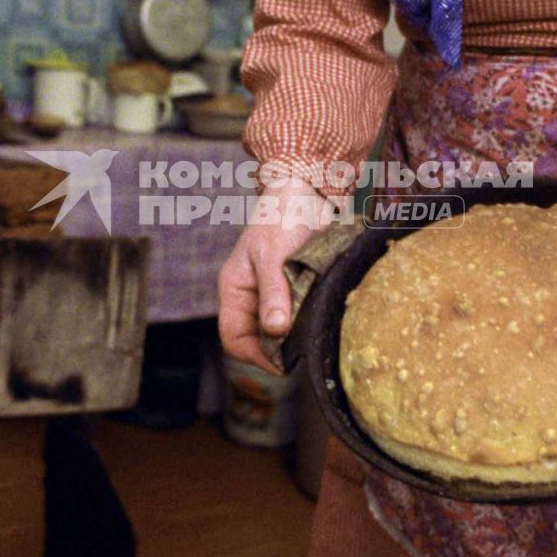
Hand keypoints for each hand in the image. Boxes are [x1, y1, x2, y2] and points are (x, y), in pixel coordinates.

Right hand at [218, 176, 325, 372]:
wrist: (307, 192)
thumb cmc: (280, 216)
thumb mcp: (272, 255)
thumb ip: (273, 293)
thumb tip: (275, 331)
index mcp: (235, 289)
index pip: (234, 337)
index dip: (254, 355)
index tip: (282, 363)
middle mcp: (252, 297)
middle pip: (258, 339)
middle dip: (278, 349)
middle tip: (304, 351)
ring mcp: (274, 295)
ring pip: (281, 331)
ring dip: (297, 335)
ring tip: (315, 335)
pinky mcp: (297, 291)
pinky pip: (300, 316)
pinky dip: (309, 321)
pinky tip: (322, 320)